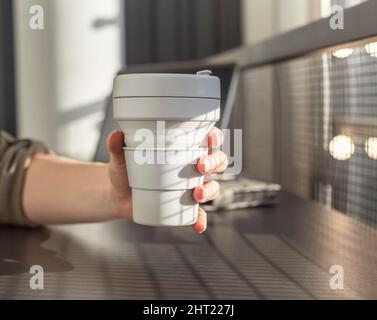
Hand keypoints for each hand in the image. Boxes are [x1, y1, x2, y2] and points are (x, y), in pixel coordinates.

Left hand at [107, 127, 227, 233]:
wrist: (118, 196)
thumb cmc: (126, 171)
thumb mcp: (121, 158)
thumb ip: (117, 146)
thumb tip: (116, 136)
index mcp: (183, 150)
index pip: (206, 139)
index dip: (214, 137)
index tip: (209, 138)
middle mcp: (192, 167)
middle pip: (217, 162)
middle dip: (214, 162)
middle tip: (200, 166)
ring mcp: (190, 187)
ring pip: (213, 186)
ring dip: (210, 190)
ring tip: (196, 194)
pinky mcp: (184, 207)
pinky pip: (198, 214)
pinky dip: (200, 220)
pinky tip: (198, 225)